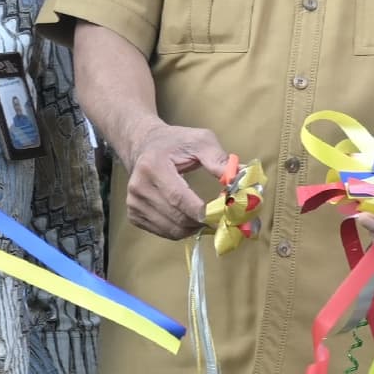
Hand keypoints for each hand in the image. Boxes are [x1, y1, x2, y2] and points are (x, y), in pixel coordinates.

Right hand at [120, 122, 234, 240]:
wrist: (143, 145)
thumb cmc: (175, 143)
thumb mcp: (200, 141)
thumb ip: (219, 160)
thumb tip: (240, 179)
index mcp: (152, 166)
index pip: (179, 198)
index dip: (202, 211)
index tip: (224, 213)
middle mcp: (139, 187)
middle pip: (177, 218)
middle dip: (203, 221)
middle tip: (222, 217)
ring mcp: (133, 203)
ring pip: (172, 230)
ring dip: (194, 228)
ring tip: (206, 216)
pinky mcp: (134, 214)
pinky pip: (164, 233)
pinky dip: (182, 230)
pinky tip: (190, 218)